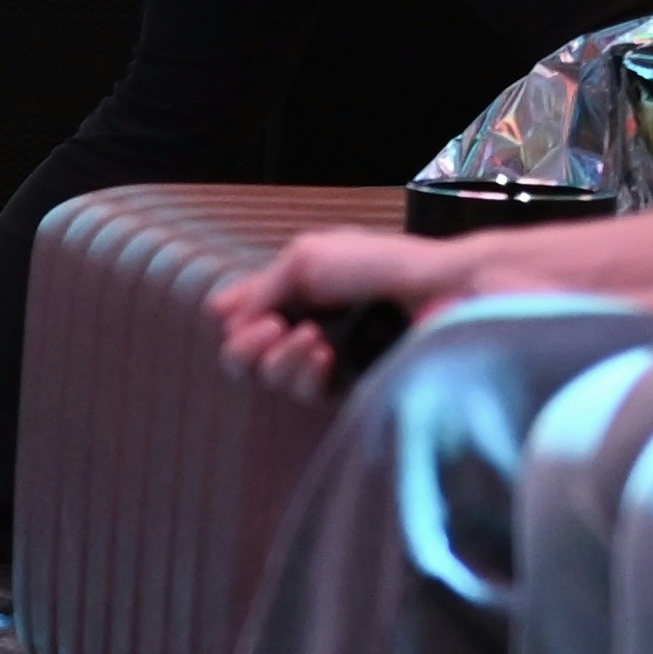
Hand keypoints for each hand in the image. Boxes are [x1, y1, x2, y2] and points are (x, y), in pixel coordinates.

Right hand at [212, 226, 480, 402]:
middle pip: (242, 357)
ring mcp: (323, 360)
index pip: (242, 318)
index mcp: (297, 292)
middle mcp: (304, 325)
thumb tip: (217, 314)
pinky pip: (301, 394)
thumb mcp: (306, 259)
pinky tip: (324, 353)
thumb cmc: (377, 264)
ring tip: (313, 338)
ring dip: (280, 358)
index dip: (235, 320)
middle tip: (270, 328)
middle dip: (246, 346)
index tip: (241, 311)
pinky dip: (304, 373)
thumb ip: (259, 289)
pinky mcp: (344, 389)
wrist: (435, 289)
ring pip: (269, 378)